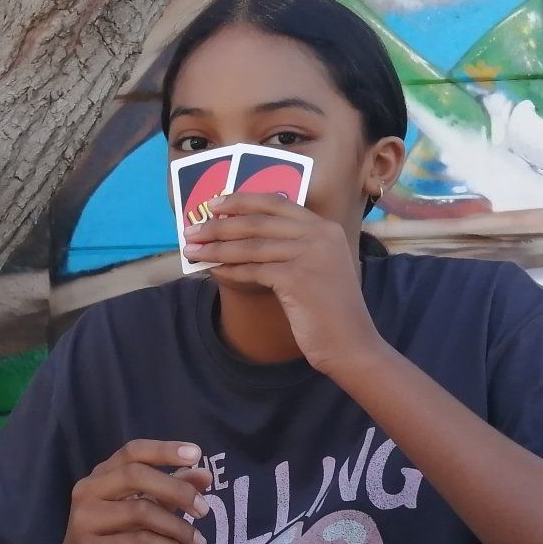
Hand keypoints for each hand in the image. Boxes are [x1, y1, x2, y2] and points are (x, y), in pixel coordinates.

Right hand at [51, 439, 212, 543]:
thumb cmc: (111, 539)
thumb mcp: (142, 512)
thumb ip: (170, 492)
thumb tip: (205, 475)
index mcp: (101, 476)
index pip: (133, 451)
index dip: (164, 450)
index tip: (197, 454)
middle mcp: (88, 491)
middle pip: (136, 476)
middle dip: (176, 490)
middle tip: (204, 510)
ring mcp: (86, 520)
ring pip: (140, 512)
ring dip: (178, 528)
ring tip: (199, 543)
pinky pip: (139, 542)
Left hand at [186, 192, 384, 373]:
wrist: (350, 343)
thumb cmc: (328, 310)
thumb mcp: (315, 267)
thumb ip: (290, 246)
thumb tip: (238, 236)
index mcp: (324, 227)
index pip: (276, 202)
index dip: (241, 200)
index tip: (214, 204)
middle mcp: (320, 234)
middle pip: (258, 221)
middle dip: (219, 225)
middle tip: (192, 231)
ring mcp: (310, 255)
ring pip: (251, 246)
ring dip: (217, 248)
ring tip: (193, 252)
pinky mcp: (297, 278)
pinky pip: (254, 269)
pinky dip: (231, 269)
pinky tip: (215, 271)